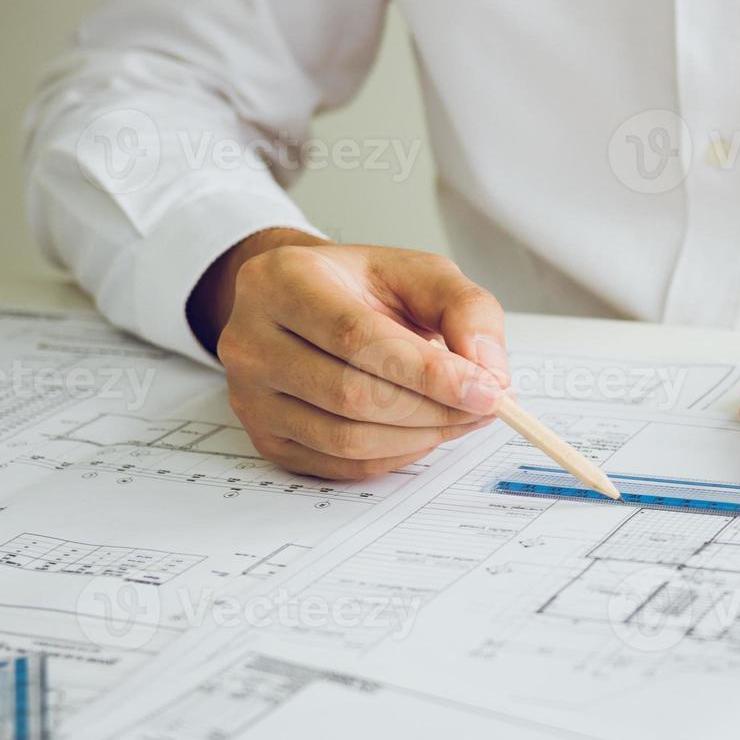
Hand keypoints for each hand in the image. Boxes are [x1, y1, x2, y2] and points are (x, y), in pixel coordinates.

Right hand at [189, 229, 510, 479]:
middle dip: (433, 408)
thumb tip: (489, 371)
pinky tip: (424, 431)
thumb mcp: (419, 273)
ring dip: (421, 436)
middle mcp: (251, 340)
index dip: (428, 372)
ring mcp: (250, 396)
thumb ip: (465, 310)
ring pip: (346, 438)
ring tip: (460, 416)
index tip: (486, 390)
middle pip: (351, 394)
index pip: (356, 337)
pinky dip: (396, 455)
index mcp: (282, 280)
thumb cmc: (362, 288)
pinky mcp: (266, 438)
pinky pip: (341, 465)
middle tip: (484, 405)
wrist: (307, 304)